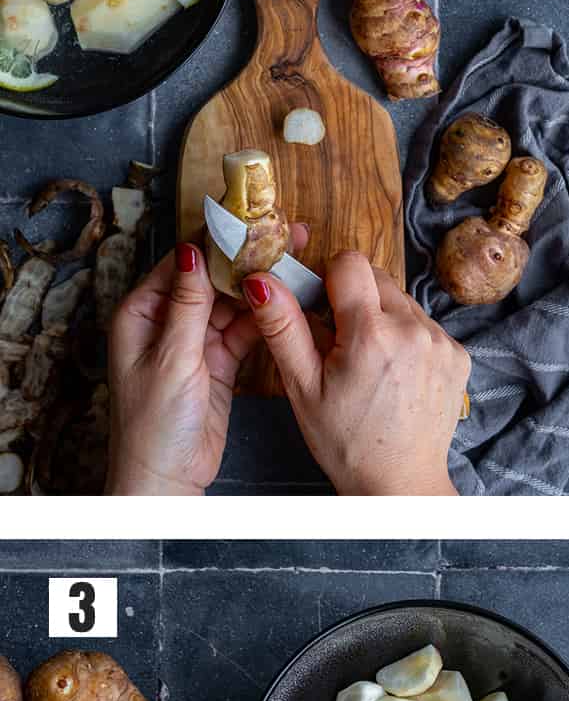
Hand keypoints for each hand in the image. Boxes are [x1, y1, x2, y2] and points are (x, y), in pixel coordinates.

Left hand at [106, 231, 303, 495]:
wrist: (166, 479)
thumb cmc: (152, 425)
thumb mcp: (172, 358)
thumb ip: (187, 304)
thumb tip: (193, 251)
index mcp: (141, 314)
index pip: (181, 262)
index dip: (216, 240)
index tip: (249, 221)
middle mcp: (166, 323)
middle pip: (211, 279)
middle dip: (247, 260)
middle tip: (285, 237)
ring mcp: (194, 344)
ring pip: (232, 304)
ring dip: (260, 288)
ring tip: (295, 265)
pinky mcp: (218, 365)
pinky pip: (244, 333)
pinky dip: (265, 320)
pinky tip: (289, 304)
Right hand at [242, 251, 468, 495]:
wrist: (399, 482)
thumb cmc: (346, 441)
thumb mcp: (303, 387)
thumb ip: (283, 327)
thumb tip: (262, 280)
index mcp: (372, 333)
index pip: (350, 262)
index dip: (329, 280)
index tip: (322, 310)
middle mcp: (414, 330)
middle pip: (378, 278)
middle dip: (355, 300)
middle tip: (342, 345)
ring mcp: (443, 343)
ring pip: (403, 302)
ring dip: (384, 319)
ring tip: (371, 364)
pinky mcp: (459, 356)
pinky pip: (426, 326)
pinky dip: (409, 339)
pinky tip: (397, 374)